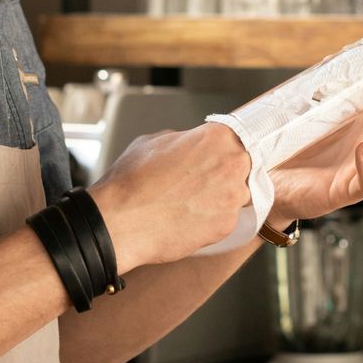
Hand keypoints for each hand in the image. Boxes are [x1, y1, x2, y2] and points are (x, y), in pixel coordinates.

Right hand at [88, 122, 249, 272]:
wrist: (121, 222)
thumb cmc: (132, 181)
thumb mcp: (154, 141)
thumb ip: (183, 140)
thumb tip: (190, 147)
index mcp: (218, 137)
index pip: (235, 138)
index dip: (221, 149)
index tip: (213, 157)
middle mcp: (232, 165)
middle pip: (241, 167)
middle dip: (223, 173)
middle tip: (197, 182)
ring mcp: (233, 197)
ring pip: (236, 195)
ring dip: (219, 197)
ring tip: (188, 203)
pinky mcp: (227, 225)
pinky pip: (225, 219)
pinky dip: (210, 220)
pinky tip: (187, 219)